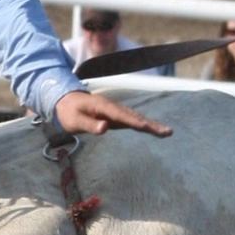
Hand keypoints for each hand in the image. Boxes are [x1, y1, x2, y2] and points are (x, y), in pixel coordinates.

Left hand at [55, 89, 170, 138]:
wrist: (67, 102)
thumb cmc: (69, 112)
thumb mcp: (75, 120)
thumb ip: (89, 124)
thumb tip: (105, 127)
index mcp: (103, 106)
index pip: (121, 115)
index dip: (133, 120)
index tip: (145, 126)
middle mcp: (113, 107)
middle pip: (134, 116)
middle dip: (151, 124)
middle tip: (167, 132)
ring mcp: (116, 112)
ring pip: (136, 118)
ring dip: (151, 125)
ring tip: (167, 132)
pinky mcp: (117, 117)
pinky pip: (133, 121)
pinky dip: (145, 125)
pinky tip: (155, 130)